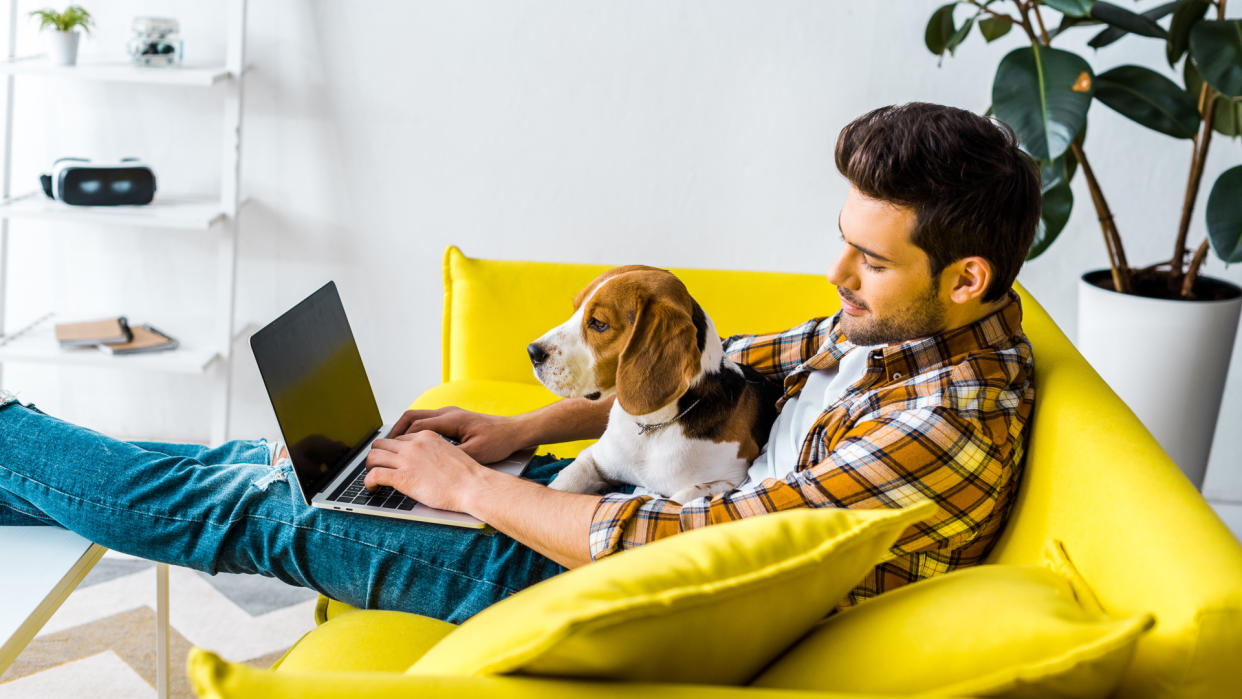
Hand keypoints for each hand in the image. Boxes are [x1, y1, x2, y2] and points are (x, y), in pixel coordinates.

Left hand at [363, 431, 486, 512]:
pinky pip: (374, 475)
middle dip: (377, 455)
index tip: (392, 460)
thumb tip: (424, 463)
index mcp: (426, 436)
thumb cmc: (467, 475)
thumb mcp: (449, 453)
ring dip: (369, 467)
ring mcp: (407, 460)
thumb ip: (433, 453)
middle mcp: (414, 445)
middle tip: (378, 467)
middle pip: (382, 443)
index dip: (393, 451)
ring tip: (372, 478)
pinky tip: (372, 488)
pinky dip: (368, 482)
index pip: (399, 439)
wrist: (473, 486)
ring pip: (373, 456)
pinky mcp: (402, 478)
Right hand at [385, 406, 530, 464]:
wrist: (514, 432)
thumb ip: (451, 456)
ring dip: (404, 430)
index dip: (398, 439)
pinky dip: (415, 431)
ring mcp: (450, 415)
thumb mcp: (474, 453)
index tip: (387, 451)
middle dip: (395, 431)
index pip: (415, 426)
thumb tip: (429, 465)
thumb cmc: (498, 442)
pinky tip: (414, 446)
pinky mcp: (453, 420)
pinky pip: (427, 422)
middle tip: (383, 448)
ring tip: (394, 447)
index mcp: (450, 420)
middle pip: (411, 416)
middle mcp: (447, 413)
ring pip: (418, 417)